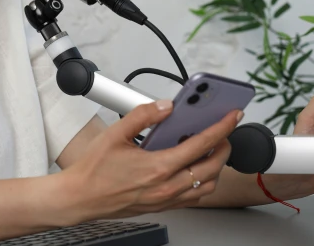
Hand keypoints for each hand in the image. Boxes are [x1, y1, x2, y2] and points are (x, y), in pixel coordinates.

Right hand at [57, 100, 242, 221]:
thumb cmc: (94, 170)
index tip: (232, 116)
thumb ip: (143, 115)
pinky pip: (194, 197)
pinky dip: (203, 182)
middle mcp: (167, 186)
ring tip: (211, 149)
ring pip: (207, 186)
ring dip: (216, 167)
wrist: (81, 198)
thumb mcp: (115, 134)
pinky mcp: (163, 206)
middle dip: (224, 146)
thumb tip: (165, 106)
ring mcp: (166, 199)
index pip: (201, 144)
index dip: (221, 127)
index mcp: (158, 167)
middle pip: (212, 167)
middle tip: (224, 131)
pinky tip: (195, 169)